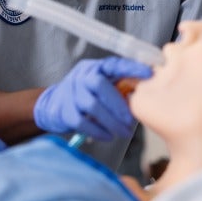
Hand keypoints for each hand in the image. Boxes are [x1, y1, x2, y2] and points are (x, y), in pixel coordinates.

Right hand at [33, 56, 151, 140]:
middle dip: (118, 104)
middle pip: (99, 85)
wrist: (53, 104)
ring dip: (111, 122)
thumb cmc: (85, 94)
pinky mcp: (64, 112)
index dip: (130, 67)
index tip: (148, 73)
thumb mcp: (100, 84)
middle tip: (131, 120)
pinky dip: (98, 131)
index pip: (113, 64)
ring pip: (92, 106)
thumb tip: (146, 93)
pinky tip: (108, 136)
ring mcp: (71, 93)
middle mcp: (81, 76)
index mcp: (94, 67)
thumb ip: (118, 85)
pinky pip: (82, 122)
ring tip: (124, 132)